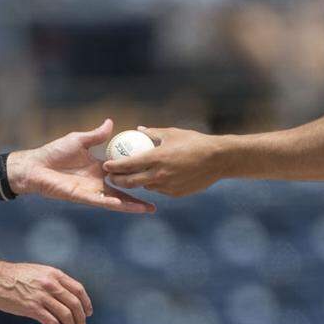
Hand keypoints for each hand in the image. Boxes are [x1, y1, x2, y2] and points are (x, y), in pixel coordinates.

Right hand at [0, 261, 91, 323]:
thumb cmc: (13, 276)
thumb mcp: (38, 272)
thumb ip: (52, 281)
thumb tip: (64, 294)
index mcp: (54, 274)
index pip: (78, 289)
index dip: (86, 303)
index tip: (88, 312)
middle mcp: (50, 284)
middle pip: (75, 304)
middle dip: (81, 317)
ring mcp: (41, 296)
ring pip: (66, 314)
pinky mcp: (32, 308)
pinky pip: (52, 322)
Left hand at [9, 120, 154, 213]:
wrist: (36, 165)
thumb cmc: (54, 152)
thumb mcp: (79, 140)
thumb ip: (96, 135)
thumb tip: (111, 122)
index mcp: (99, 169)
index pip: (122, 173)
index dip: (136, 174)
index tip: (152, 173)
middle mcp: (98, 182)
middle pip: (124, 191)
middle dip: (140, 196)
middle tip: (158, 198)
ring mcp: (92, 191)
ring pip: (117, 200)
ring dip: (133, 205)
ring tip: (150, 209)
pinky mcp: (84, 197)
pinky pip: (103, 202)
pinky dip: (117, 204)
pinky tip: (129, 206)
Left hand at [102, 126, 223, 196]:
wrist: (218, 159)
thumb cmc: (195, 142)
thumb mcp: (172, 133)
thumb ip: (153, 133)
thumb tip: (139, 130)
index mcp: (156, 158)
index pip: (128, 164)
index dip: (114, 165)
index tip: (106, 164)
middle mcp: (159, 175)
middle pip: (131, 181)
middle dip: (117, 180)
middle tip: (111, 177)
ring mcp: (167, 186)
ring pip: (145, 186)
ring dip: (136, 183)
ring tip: (129, 178)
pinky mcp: (175, 193)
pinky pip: (160, 189)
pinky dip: (154, 184)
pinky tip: (152, 179)